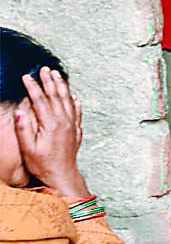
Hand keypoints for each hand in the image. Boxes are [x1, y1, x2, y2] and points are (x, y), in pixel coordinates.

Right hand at [14, 67, 87, 198]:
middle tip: (44, 69)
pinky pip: (77, 111)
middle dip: (49, 81)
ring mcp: (72, 125)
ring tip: (57, 75)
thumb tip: (20, 111)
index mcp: (50, 124)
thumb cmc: (42, 164)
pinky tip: (74, 96)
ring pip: (68, 100)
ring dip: (62, 86)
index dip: (32, 87)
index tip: (26, 76)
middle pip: (56, 96)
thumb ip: (24, 128)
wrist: (62, 175)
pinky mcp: (76, 130)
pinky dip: (74, 101)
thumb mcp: (27, 148)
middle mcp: (64, 122)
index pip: (40, 100)